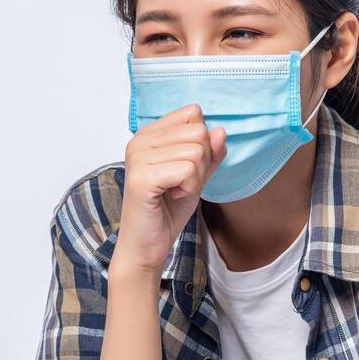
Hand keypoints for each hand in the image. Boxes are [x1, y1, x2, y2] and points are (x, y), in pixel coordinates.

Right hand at [110, 103, 227, 278]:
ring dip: (195, 178)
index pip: (193, 114)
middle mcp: (140, 140)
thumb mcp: (196, 176)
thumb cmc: (167, 210)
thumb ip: (209, 153)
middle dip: (202, 162)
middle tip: (181, 183)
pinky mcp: (142, 178)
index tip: (185, 167)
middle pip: (198, 132)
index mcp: (149, 134)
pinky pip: (188, 170)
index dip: (202, 142)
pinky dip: (189, 188)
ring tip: (175, 191)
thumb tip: (220, 131)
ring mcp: (138, 157)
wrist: (147, 245)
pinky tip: (172, 196)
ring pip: (196, 152)